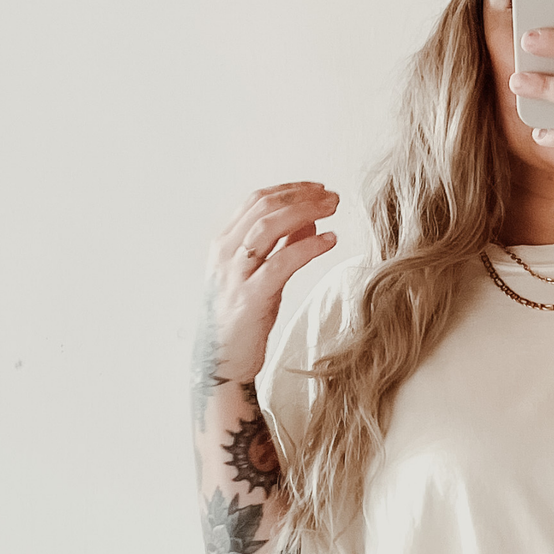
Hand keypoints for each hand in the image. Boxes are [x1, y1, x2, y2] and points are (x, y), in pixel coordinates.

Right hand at [200, 180, 339, 383]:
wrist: (221, 364)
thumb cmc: (242, 322)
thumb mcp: (261, 277)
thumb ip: (281, 246)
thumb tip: (308, 219)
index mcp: (224, 244)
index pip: (256, 200)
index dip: (290, 189)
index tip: (317, 188)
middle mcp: (226, 253)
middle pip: (264, 206)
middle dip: (301, 196)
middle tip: (332, 196)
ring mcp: (236, 274)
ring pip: (270, 226)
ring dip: (306, 211)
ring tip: (333, 209)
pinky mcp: (251, 297)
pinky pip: (282, 261)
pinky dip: (308, 246)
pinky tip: (329, 240)